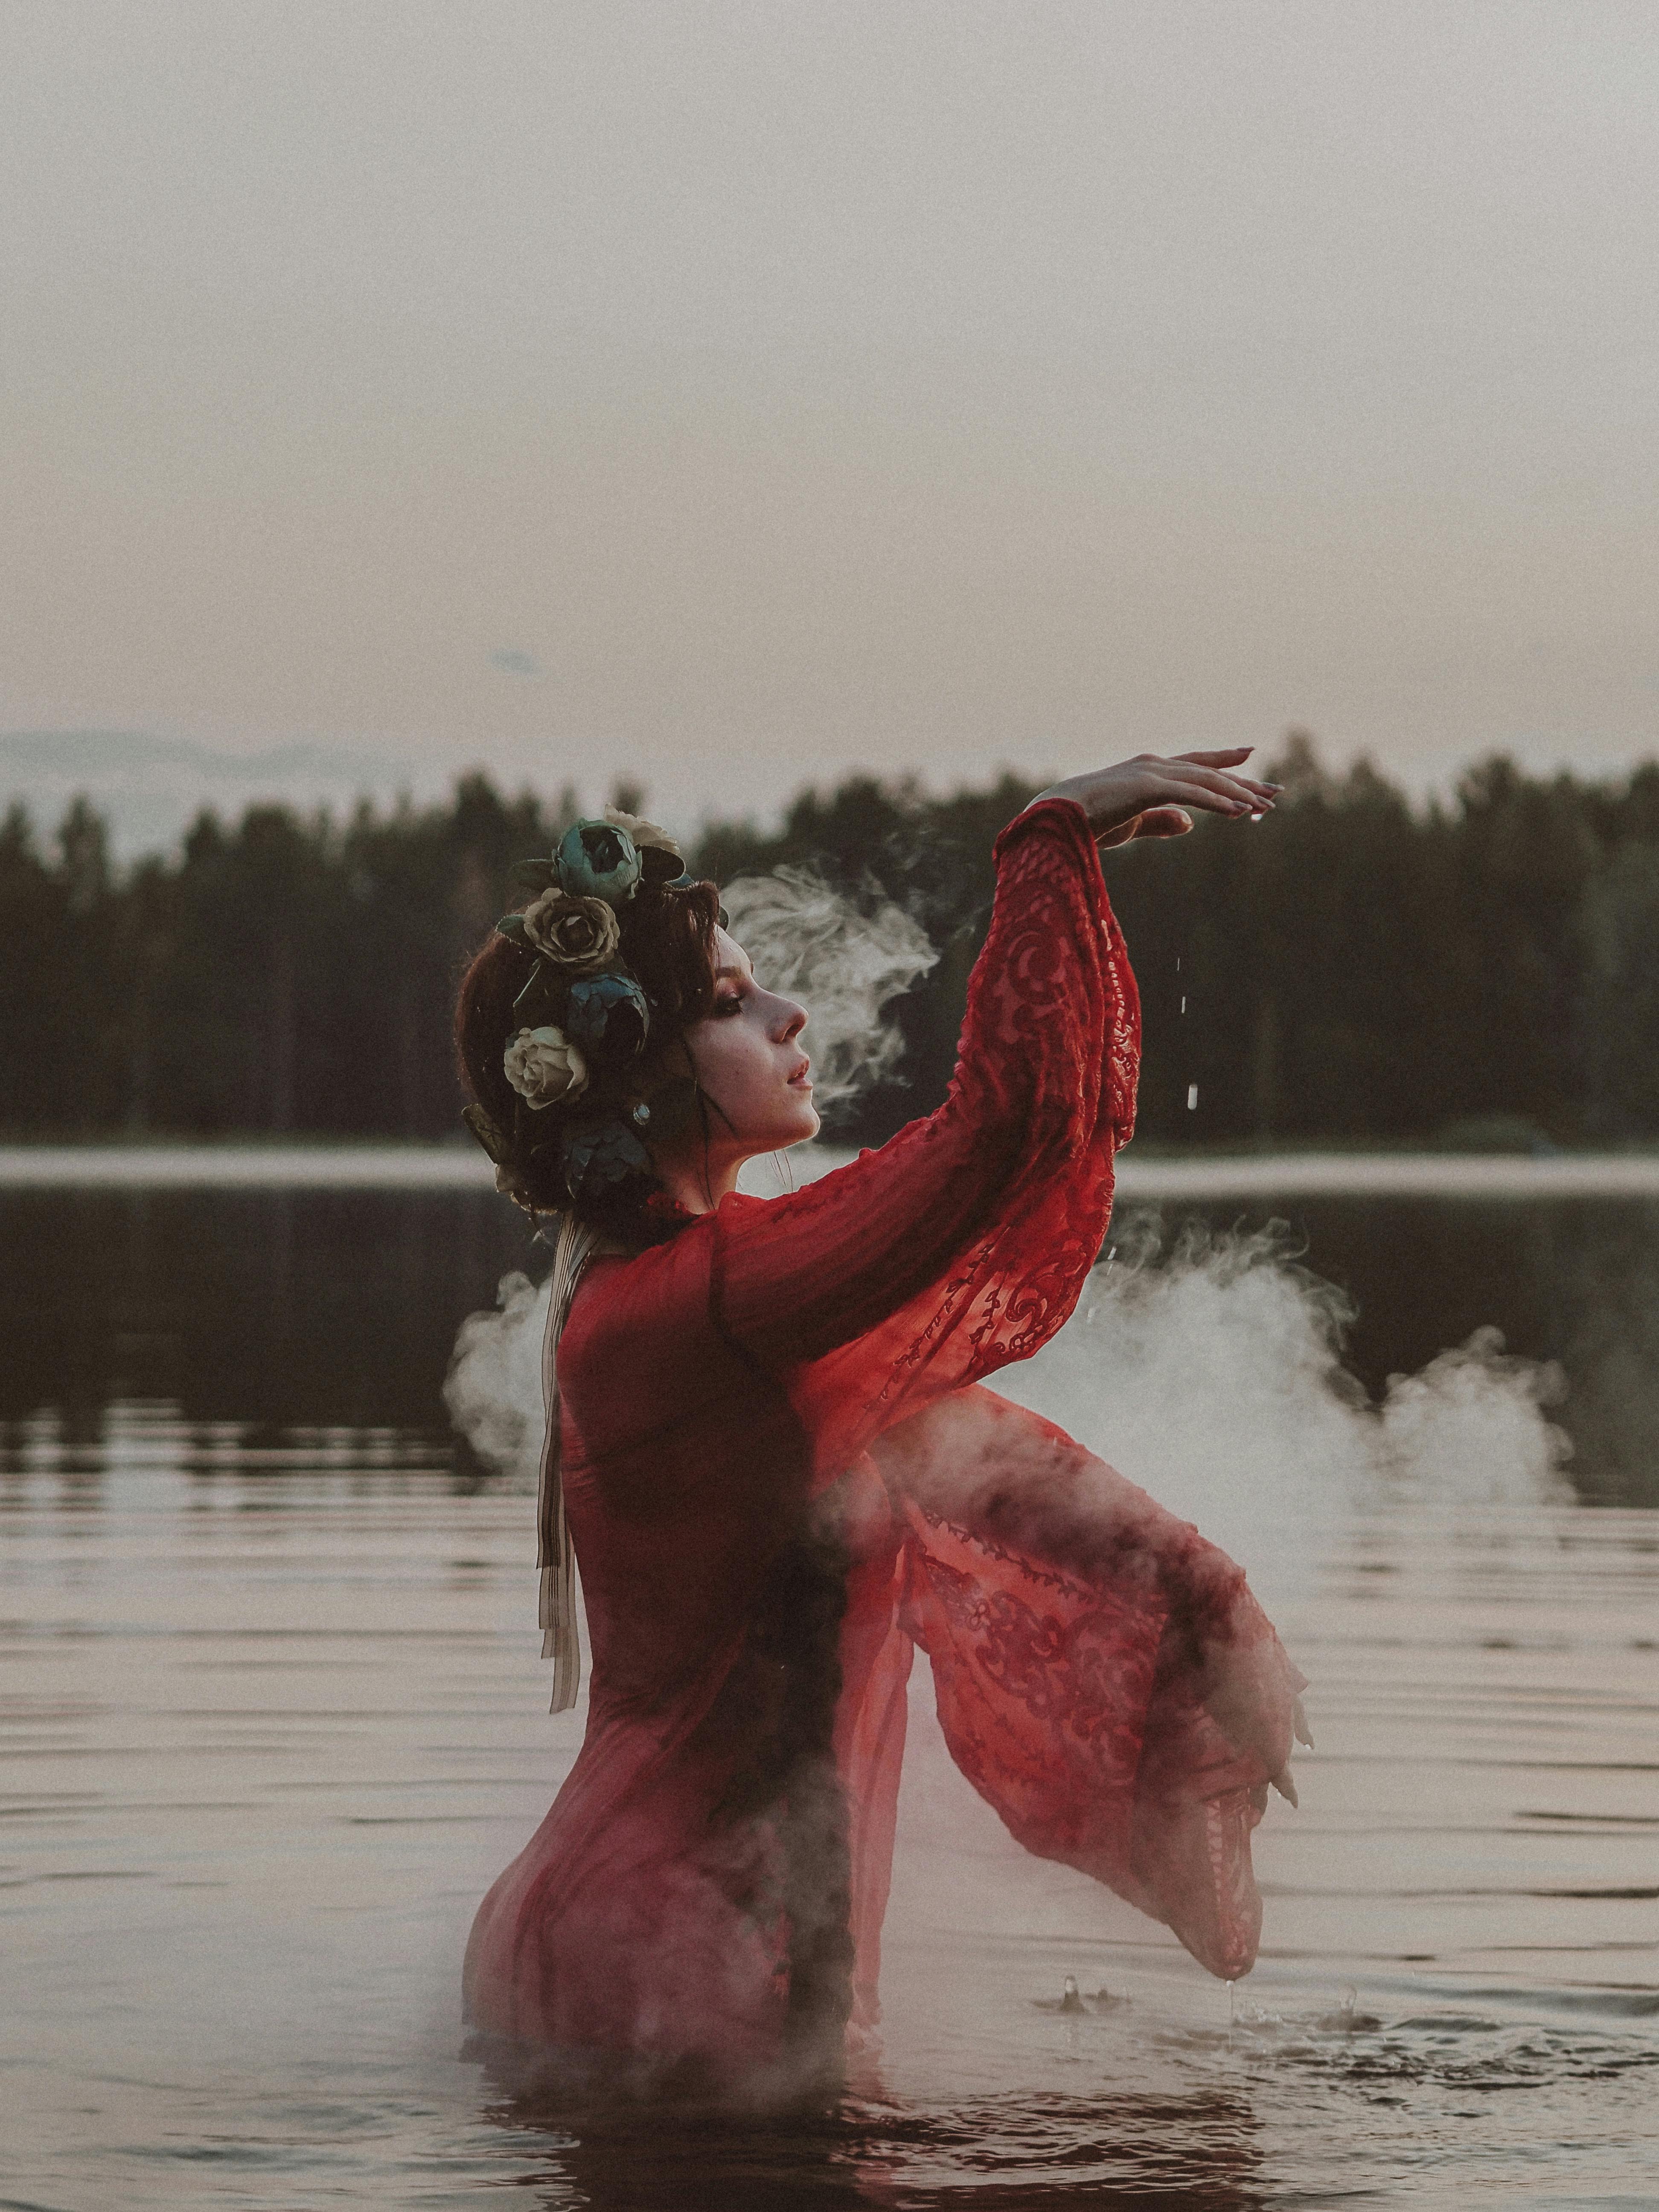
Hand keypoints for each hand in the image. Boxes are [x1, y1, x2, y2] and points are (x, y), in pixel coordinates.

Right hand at [1034, 749, 1279, 847]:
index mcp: (1149, 771)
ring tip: (1263, 806)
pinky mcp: (1146, 787)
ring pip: (1205, 781)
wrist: (1054, 817)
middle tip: (1273, 793)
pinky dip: (1216, 802)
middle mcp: (1154, 765)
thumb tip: (1189, 824)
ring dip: (1236, 794)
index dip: (1224, 762)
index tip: (1249, 757)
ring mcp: (1151, 773)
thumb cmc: (1085, 822)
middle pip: (1208, 771)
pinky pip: (1190, 794)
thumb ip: (1160, 822)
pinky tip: (1238, 811)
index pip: (1195, 765)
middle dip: (1242, 782)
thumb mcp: (1132, 823)